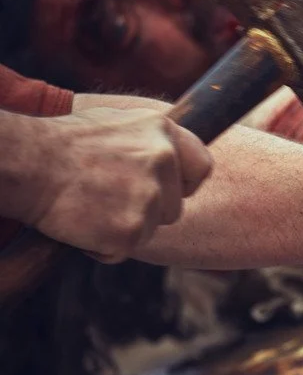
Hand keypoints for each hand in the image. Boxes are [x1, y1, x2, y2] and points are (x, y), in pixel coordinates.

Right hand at [10, 107, 211, 263]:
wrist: (26, 163)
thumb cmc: (65, 143)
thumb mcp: (120, 124)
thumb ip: (155, 141)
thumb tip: (179, 159)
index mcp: (164, 131)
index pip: (202, 167)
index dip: (185, 184)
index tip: (166, 190)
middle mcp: (164, 160)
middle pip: (174, 207)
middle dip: (148, 211)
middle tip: (109, 199)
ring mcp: (150, 196)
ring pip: (150, 229)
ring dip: (124, 227)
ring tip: (90, 205)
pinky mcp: (131, 228)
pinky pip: (124, 250)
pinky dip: (103, 246)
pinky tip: (81, 223)